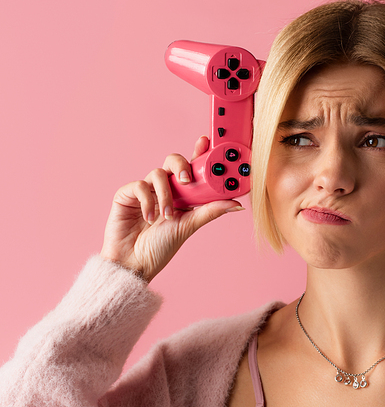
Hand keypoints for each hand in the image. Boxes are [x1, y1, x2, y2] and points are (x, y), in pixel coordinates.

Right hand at [100, 136, 242, 281]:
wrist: (135, 264)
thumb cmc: (160, 247)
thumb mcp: (189, 226)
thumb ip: (210, 212)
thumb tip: (237, 204)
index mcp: (180, 195)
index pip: (190, 169)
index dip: (198, 153)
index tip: (206, 141)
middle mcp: (163, 189)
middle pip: (172, 161)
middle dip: (181, 166)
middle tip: (187, 180)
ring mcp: (144, 191)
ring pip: (157, 174)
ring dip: (165, 195)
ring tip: (167, 216)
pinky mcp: (126, 195)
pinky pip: (139, 186)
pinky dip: (147, 202)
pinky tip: (150, 218)